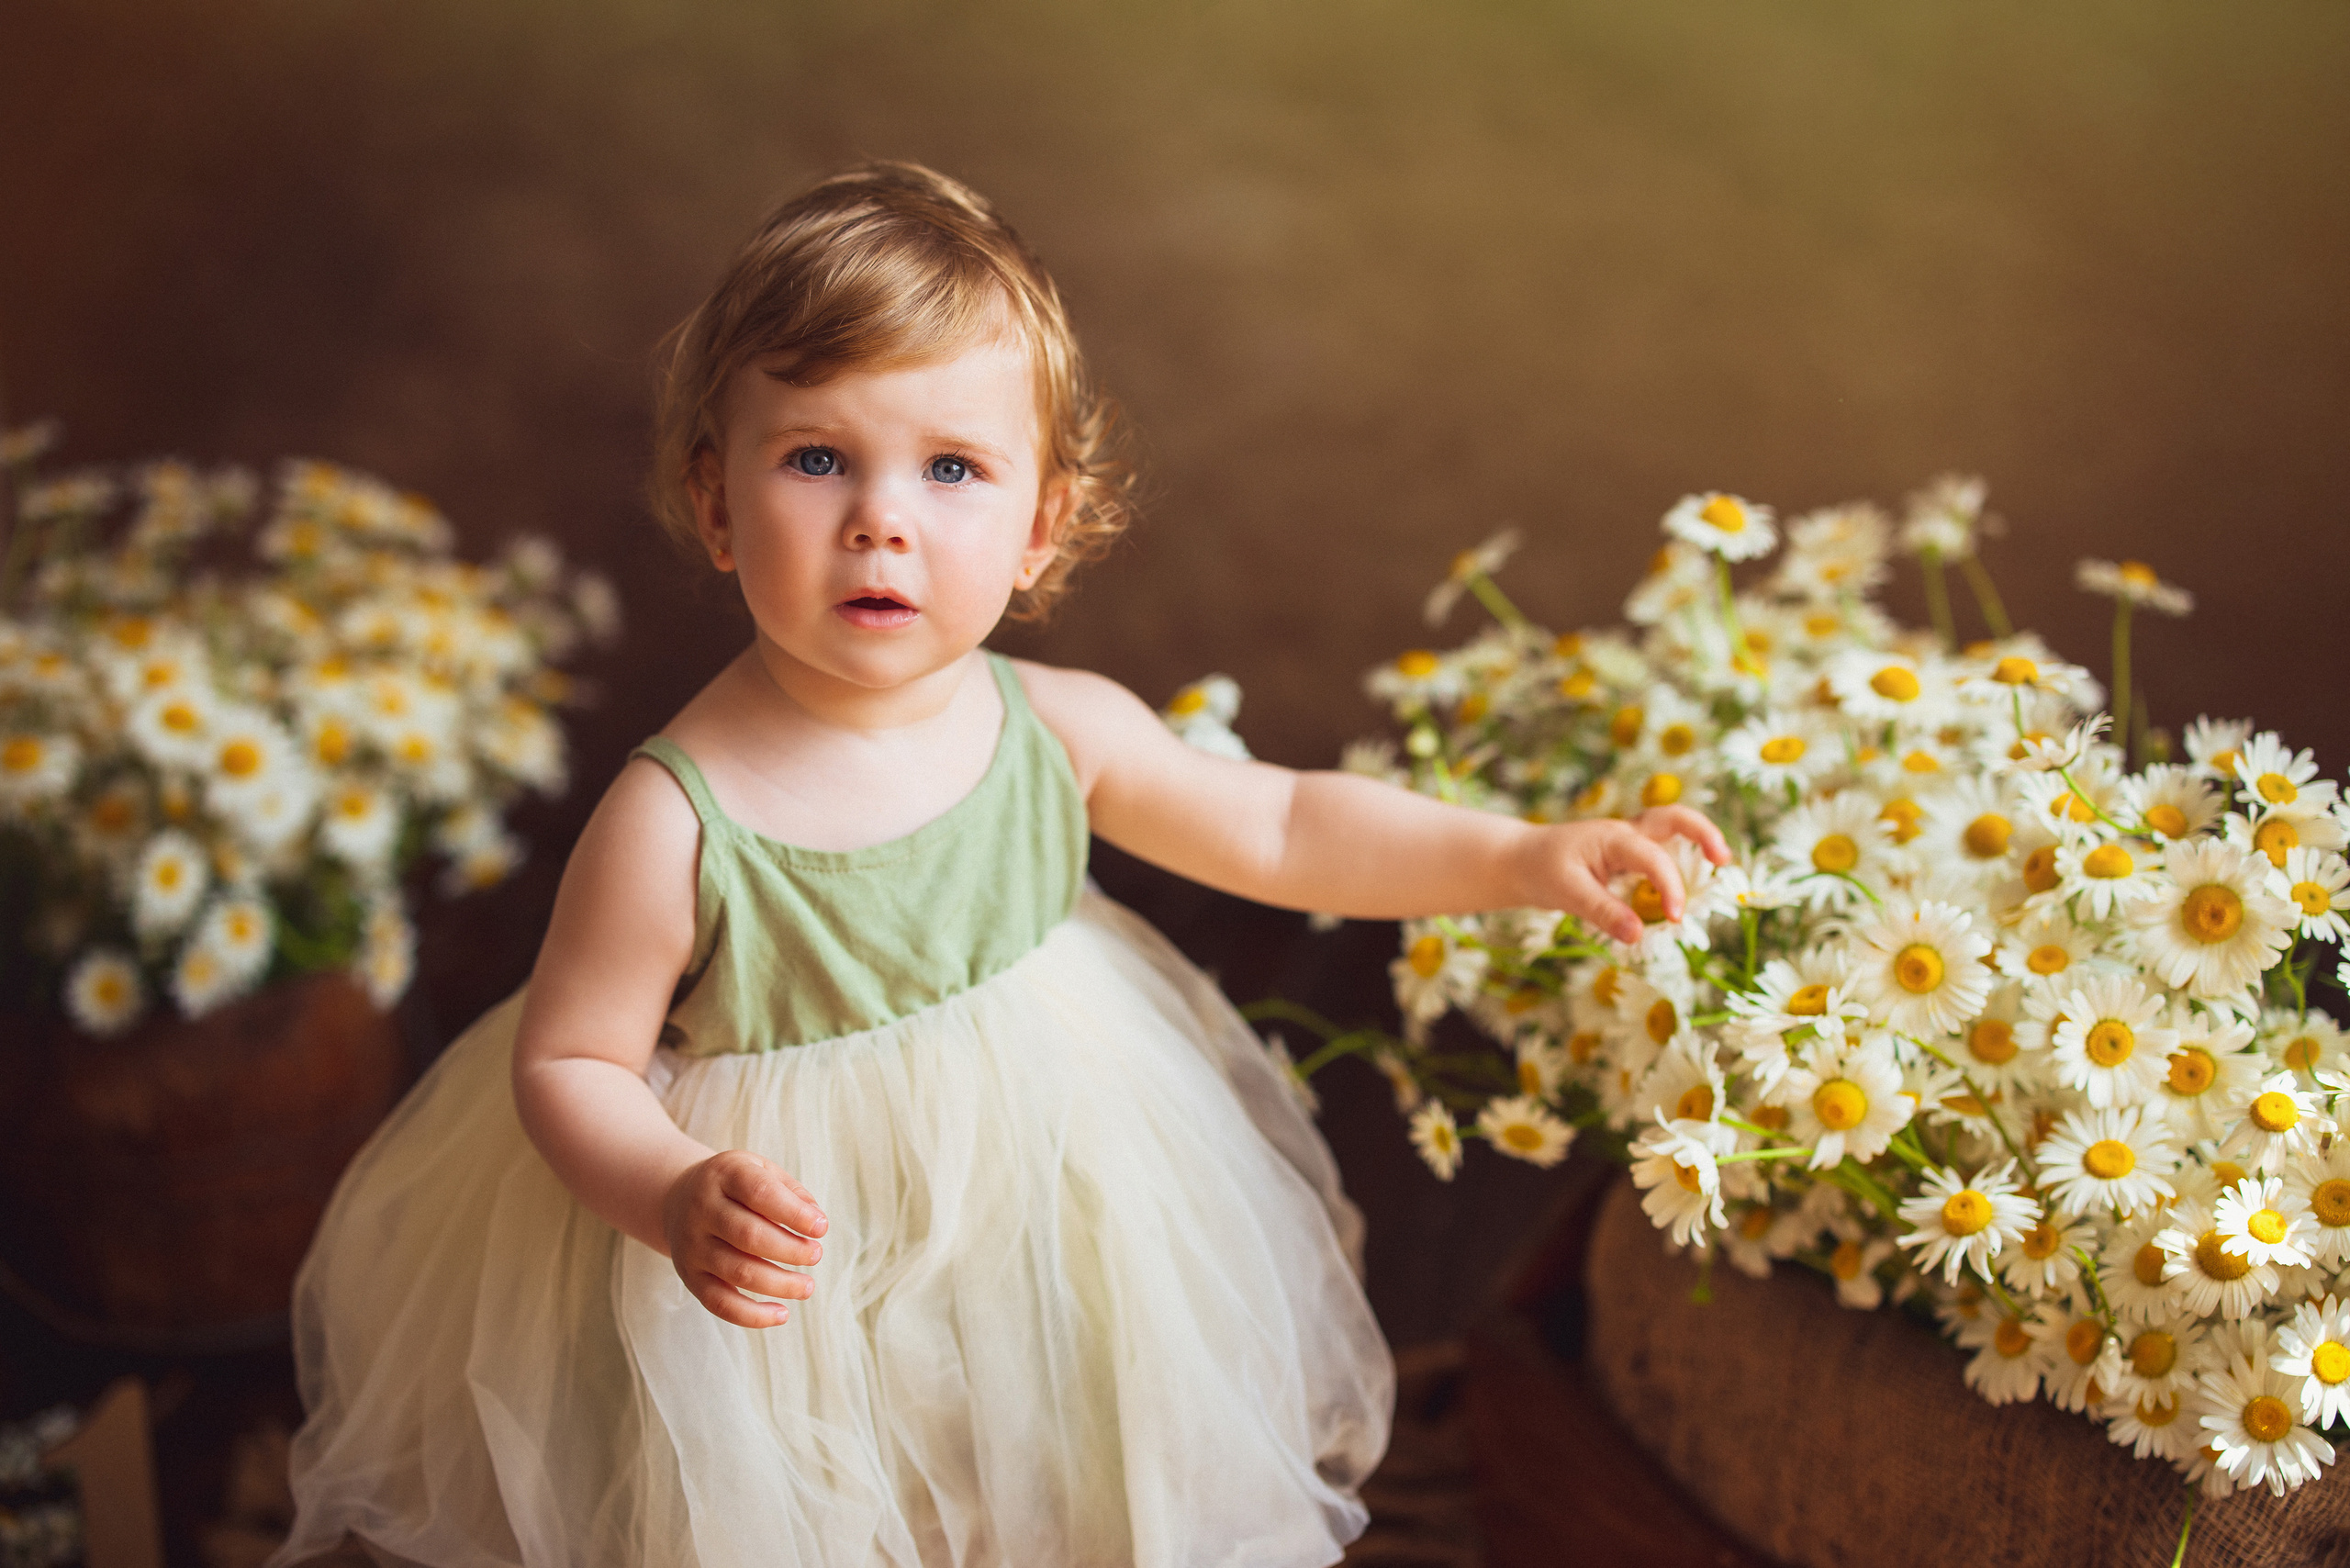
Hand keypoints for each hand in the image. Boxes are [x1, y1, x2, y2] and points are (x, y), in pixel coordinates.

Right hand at [662, 1149, 827, 1327]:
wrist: (677, 1200)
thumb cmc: (734, 1187)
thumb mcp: (759, 1170)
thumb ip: (790, 1191)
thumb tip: (816, 1222)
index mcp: (725, 1175)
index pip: (760, 1192)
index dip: (794, 1213)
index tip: (821, 1227)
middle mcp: (702, 1209)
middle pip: (748, 1235)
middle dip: (790, 1249)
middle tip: (815, 1255)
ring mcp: (692, 1245)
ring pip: (737, 1271)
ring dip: (780, 1284)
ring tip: (807, 1286)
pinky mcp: (690, 1276)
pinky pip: (720, 1303)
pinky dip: (752, 1315)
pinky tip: (782, 1314)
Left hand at [1516, 806, 1732, 944]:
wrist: (1520, 860)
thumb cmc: (1541, 870)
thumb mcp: (1567, 893)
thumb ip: (1604, 912)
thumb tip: (1638, 934)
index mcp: (1613, 838)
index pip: (1653, 859)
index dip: (1670, 887)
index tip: (1675, 919)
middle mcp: (1627, 834)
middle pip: (1674, 818)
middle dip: (1704, 833)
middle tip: (1724, 860)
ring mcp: (1630, 843)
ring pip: (1672, 831)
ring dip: (1698, 842)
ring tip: (1720, 865)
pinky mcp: (1630, 857)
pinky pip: (1663, 853)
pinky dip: (1681, 863)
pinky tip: (1689, 888)